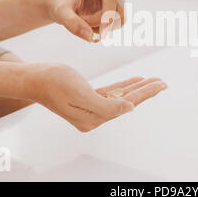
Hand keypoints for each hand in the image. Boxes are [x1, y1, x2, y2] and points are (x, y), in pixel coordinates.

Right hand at [30, 64, 166, 131]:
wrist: (34, 78)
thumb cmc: (54, 83)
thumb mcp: (81, 94)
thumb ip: (106, 105)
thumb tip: (129, 108)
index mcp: (93, 118)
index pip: (125, 104)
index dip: (144, 93)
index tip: (160, 85)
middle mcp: (93, 116)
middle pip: (126, 101)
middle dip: (145, 91)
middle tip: (163, 82)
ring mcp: (90, 108)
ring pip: (120, 96)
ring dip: (137, 87)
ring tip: (153, 80)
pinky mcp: (87, 98)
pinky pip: (111, 92)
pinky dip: (124, 86)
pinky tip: (135, 80)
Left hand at [47, 0, 124, 41]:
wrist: (60, 5)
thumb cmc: (59, 5)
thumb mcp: (60, 14)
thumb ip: (72, 24)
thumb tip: (90, 37)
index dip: (108, 17)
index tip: (101, 35)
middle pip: (119, 9)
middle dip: (102, 23)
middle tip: (84, 26)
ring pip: (121, 17)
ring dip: (105, 27)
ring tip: (86, 23)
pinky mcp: (119, 3)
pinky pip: (120, 22)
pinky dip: (107, 28)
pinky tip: (93, 24)